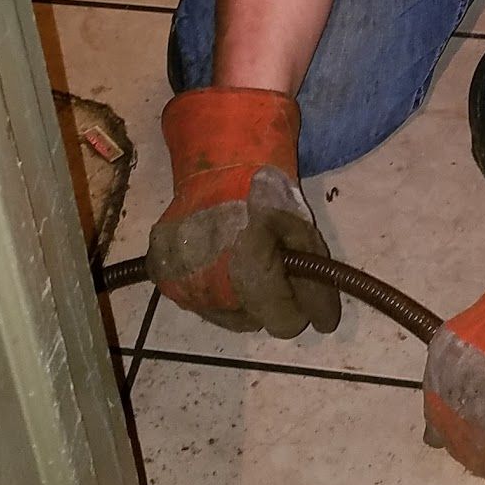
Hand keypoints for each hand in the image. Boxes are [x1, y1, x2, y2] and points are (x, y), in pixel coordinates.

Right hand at [148, 88, 341, 337]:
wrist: (218, 162)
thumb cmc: (266, 193)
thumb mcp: (303, 233)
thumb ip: (315, 283)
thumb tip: (323, 323)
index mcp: (244, 270)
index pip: (281, 322)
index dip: (299, 306)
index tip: (303, 285)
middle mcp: (205, 284)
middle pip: (253, 321)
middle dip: (269, 300)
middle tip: (273, 265)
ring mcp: (178, 282)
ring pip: (225, 316)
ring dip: (240, 299)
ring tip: (246, 262)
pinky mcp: (161, 275)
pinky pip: (198, 301)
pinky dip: (214, 290)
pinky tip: (221, 261)